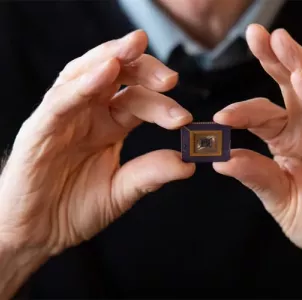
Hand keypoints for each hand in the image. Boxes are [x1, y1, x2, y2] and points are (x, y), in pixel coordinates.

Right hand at [0, 30, 194, 296]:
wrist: (37, 234)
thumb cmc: (74, 209)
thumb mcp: (121, 191)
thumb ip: (151, 173)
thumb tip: (189, 162)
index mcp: (110, 125)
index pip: (139, 100)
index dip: (162, 105)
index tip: (185, 119)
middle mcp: (89, 114)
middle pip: (116, 75)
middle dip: (143, 68)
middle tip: (170, 78)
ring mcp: (65, 118)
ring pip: (86, 74)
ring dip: (112, 56)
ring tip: (135, 45)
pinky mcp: (40, 129)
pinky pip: (61, 100)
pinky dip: (83, 84)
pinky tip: (105, 70)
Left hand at [213, 24, 301, 298]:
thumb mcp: (277, 198)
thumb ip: (254, 175)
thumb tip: (219, 158)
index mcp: (287, 138)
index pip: (261, 113)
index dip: (240, 112)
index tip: (219, 121)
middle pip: (291, 85)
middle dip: (275, 58)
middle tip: (256, 34)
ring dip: (300, 65)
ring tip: (281, 43)